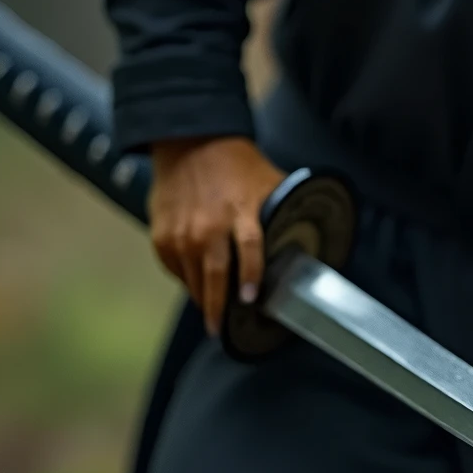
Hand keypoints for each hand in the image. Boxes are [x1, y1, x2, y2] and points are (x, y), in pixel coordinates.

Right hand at [149, 136, 282, 337]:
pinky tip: (194, 281)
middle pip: (214, 275)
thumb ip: (281, 212)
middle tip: (219, 329)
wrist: (190, 143)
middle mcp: (209, 225)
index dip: (251, 276)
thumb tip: (310, 235)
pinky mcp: (162, 236)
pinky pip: (175, 269)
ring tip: (210, 312)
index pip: (249, 249)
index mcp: (242, 211)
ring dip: (201, 297)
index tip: (250, 299)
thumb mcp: (268, 183)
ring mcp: (182, 232)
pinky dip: (185, 278)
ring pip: (192, 279)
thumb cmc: (236, 165)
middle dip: (217, 307)